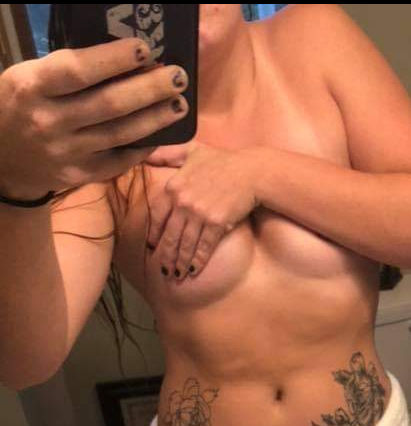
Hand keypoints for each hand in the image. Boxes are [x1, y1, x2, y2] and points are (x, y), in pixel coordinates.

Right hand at [0, 39, 189, 202]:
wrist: (2, 160)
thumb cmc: (22, 104)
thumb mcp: (30, 77)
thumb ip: (68, 69)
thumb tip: (126, 60)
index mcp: (33, 88)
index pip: (78, 70)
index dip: (114, 59)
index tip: (145, 49)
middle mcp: (48, 122)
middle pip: (109, 104)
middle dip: (150, 88)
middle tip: (178, 76)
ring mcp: (64, 153)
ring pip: (120, 134)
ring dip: (155, 118)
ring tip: (179, 104)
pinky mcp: (78, 176)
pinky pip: (118, 161)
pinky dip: (142, 147)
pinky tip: (161, 133)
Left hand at [143, 142, 260, 279]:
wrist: (252, 172)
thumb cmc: (223, 160)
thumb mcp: (191, 149)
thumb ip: (166, 154)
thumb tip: (144, 154)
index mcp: (174, 186)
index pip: (157, 216)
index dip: (154, 235)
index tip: (152, 247)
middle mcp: (183, 202)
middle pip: (170, 236)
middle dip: (165, 256)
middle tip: (162, 270)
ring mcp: (200, 214)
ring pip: (185, 245)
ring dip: (179, 263)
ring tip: (176, 276)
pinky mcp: (217, 223)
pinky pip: (204, 247)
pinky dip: (198, 261)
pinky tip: (193, 271)